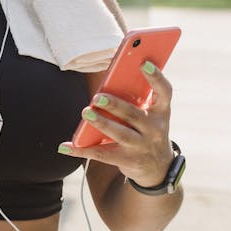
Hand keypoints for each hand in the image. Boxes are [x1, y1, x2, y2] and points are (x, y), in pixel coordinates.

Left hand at [59, 62, 174, 186]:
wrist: (157, 167)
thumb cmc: (147, 130)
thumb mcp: (150, 115)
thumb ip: (136, 99)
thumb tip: (110, 80)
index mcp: (161, 112)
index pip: (164, 92)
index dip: (156, 77)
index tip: (143, 63)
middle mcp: (154, 129)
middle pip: (134, 115)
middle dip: (115, 105)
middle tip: (97, 97)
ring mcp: (141, 146)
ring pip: (119, 134)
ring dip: (102, 123)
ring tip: (86, 112)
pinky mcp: (127, 161)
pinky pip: (101, 154)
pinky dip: (81, 150)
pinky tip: (65, 146)